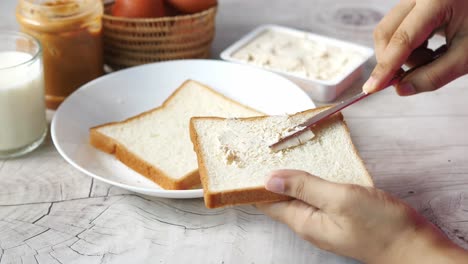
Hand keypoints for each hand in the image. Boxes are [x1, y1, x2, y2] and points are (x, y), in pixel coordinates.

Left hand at [257, 170, 467, 262]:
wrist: (415, 247)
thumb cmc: (381, 226)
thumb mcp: (340, 199)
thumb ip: (305, 187)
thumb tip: (270, 179)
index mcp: (304, 221)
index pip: (267, 203)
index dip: (255, 184)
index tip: (246, 162)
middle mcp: (311, 223)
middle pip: (282, 198)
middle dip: (271, 177)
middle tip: (263, 151)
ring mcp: (326, 220)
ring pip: (300, 195)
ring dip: (292, 177)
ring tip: (284, 153)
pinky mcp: (341, 215)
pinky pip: (317, 196)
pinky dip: (312, 181)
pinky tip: (316, 167)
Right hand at [363, 0, 467, 95]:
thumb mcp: (467, 56)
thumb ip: (434, 76)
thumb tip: (402, 89)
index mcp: (436, 1)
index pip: (401, 39)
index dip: (385, 67)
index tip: (371, 88)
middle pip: (385, 32)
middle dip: (391, 60)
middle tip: (407, 79)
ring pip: (389, 31)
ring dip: (401, 54)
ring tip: (431, 59)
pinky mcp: (415, 5)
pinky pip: (398, 28)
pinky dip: (407, 46)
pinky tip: (429, 50)